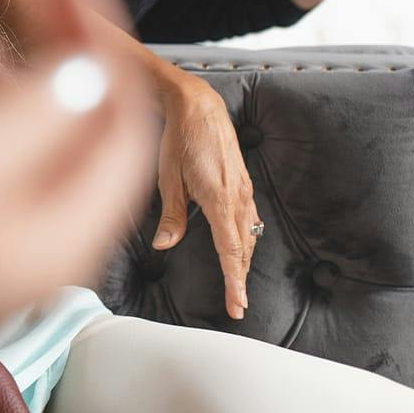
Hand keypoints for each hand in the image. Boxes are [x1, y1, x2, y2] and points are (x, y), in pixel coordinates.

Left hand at [151, 77, 257, 319]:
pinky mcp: (242, 182)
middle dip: (240, 278)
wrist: (198, 106)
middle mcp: (237, 196)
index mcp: (218, 198)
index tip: (238, 305)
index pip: (230, 250)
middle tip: (238, 306)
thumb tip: (164, 245)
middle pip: (243, 248)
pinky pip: (249, 217)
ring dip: (244, 260)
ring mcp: (243, 188)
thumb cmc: (178, 139)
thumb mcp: (167, 177)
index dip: (234, 280)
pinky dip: (246, 238)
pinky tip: (243, 246)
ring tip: (239, 285)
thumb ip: (171, 214)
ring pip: (248, 234)